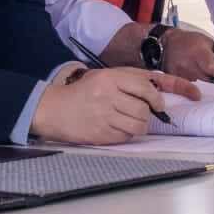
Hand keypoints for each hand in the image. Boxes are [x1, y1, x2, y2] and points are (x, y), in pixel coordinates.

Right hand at [32, 67, 199, 145]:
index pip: (144, 87)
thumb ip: (129, 78)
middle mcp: (107, 96)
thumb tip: (157, 85)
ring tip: (131, 123)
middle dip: (147, 114)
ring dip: (139, 126)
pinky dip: (126, 134)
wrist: (54, 110)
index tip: (158, 104)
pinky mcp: (100, 134)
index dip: (156, 98)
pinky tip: (117, 128)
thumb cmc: (82, 92)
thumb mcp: (103, 76)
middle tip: (141, 114)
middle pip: (143, 109)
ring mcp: (104, 117)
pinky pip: (126, 137)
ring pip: (138, 126)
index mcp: (109, 78)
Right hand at [161, 27, 213, 85]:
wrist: (170, 42)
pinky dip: (197, 89)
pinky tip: (197, 82)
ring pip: (201, 90)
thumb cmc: (194, 43)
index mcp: (198, 52)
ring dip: (208, 87)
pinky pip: (190, 91)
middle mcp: (187, 65)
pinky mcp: (173, 82)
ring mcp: (178, 75)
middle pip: (210, 83)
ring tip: (206, 77)